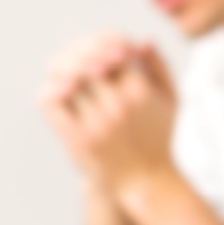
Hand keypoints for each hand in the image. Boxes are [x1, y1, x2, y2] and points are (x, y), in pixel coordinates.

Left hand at [38, 35, 178, 202]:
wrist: (152, 183)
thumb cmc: (163, 139)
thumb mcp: (172, 101)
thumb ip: (158, 68)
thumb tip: (141, 40)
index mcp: (142, 92)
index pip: (113, 48)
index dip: (107, 42)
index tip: (109, 50)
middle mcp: (118, 105)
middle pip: (87, 61)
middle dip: (84, 54)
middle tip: (85, 58)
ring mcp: (97, 123)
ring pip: (68, 78)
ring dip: (67, 70)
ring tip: (73, 74)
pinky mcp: (79, 140)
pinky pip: (53, 103)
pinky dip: (51, 89)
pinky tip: (61, 90)